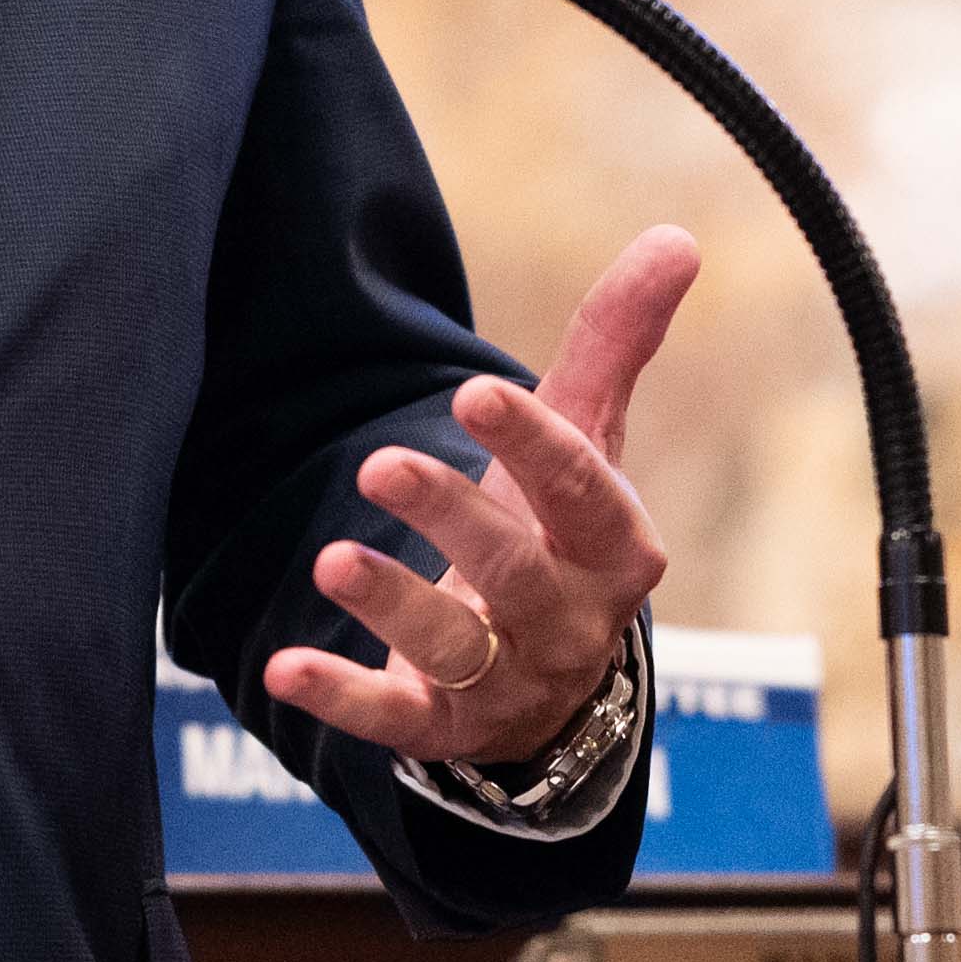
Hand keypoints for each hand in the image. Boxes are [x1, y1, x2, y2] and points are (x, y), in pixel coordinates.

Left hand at [264, 225, 699, 763]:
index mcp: (614, 549)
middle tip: (381, 462)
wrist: (549, 677)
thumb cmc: (560, 532)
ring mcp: (505, 679)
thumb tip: (677, 237)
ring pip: (453, 646)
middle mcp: (567, 622)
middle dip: (450, 515)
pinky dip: (341, 697)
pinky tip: (283, 670)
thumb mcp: (588, 439)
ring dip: (393, 604)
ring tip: (332, 558)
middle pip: (512, 568)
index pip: (580, 493)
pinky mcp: (442, 725)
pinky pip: (393, 720)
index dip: (531, 447)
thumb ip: (615, 344)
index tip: (474, 394)